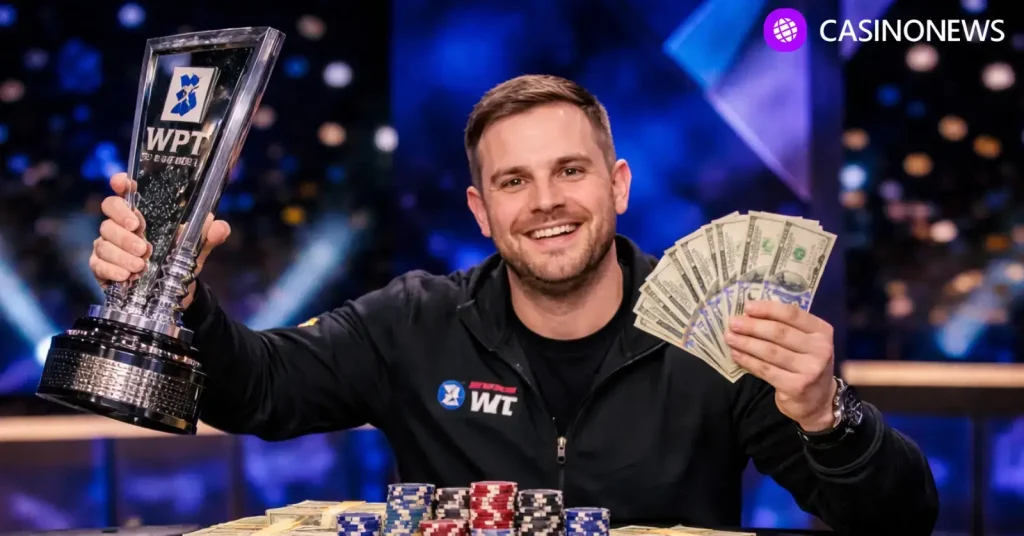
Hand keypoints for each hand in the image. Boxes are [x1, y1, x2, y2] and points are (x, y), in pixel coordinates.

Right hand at [89, 172, 231, 307]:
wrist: (174, 290)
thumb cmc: (180, 259)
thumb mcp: (197, 247)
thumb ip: (208, 236)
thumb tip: (221, 227)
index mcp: (143, 212)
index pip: (126, 190)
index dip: (122, 183)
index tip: (124, 183)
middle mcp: (122, 223)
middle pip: (109, 210)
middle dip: (122, 224)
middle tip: (142, 243)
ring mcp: (109, 243)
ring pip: (104, 240)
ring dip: (121, 253)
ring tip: (140, 265)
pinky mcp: (101, 264)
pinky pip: (98, 263)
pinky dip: (112, 269)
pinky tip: (126, 276)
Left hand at [725, 300, 837, 431]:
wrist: (818, 401)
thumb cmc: (805, 363)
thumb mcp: (805, 342)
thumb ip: (786, 327)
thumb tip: (750, 314)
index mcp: (822, 331)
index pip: (793, 314)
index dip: (768, 309)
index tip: (747, 307)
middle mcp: (820, 348)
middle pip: (779, 332)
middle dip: (752, 326)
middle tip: (732, 323)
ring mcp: (810, 369)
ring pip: (770, 351)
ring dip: (746, 343)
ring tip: (729, 337)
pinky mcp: (796, 386)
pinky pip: (766, 370)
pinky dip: (748, 361)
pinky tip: (736, 354)